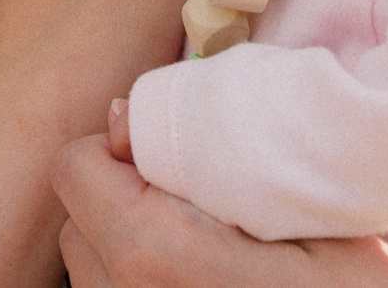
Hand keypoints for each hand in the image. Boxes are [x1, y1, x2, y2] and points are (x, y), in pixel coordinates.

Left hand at [55, 104, 387, 287]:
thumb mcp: (312, 212)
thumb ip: (207, 160)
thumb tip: (120, 117)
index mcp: (159, 259)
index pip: (75, 168)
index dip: (123, 145)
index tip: (182, 152)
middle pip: (77, 222)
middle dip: (124, 196)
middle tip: (206, 198)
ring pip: (91, 271)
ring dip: (130, 247)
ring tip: (212, 247)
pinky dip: (147, 286)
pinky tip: (212, 286)